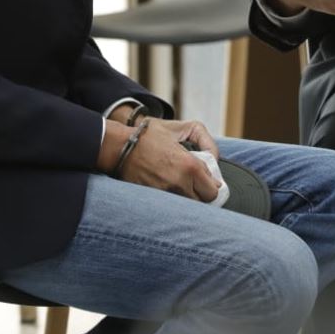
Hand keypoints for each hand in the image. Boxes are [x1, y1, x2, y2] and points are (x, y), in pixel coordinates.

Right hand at [97, 118, 221, 201]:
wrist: (120, 146)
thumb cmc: (149, 135)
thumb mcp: (180, 129)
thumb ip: (204, 141)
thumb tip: (214, 159)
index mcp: (189, 166)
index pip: (213, 190)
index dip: (212, 184)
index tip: (208, 178)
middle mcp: (179, 183)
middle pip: (203, 202)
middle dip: (203, 192)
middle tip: (197, 182)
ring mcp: (165, 193)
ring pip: (187, 204)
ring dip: (188, 195)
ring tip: (180, 182)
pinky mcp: (153, 198)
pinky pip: (171, 204)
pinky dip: (173, 198)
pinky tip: (167, 184)